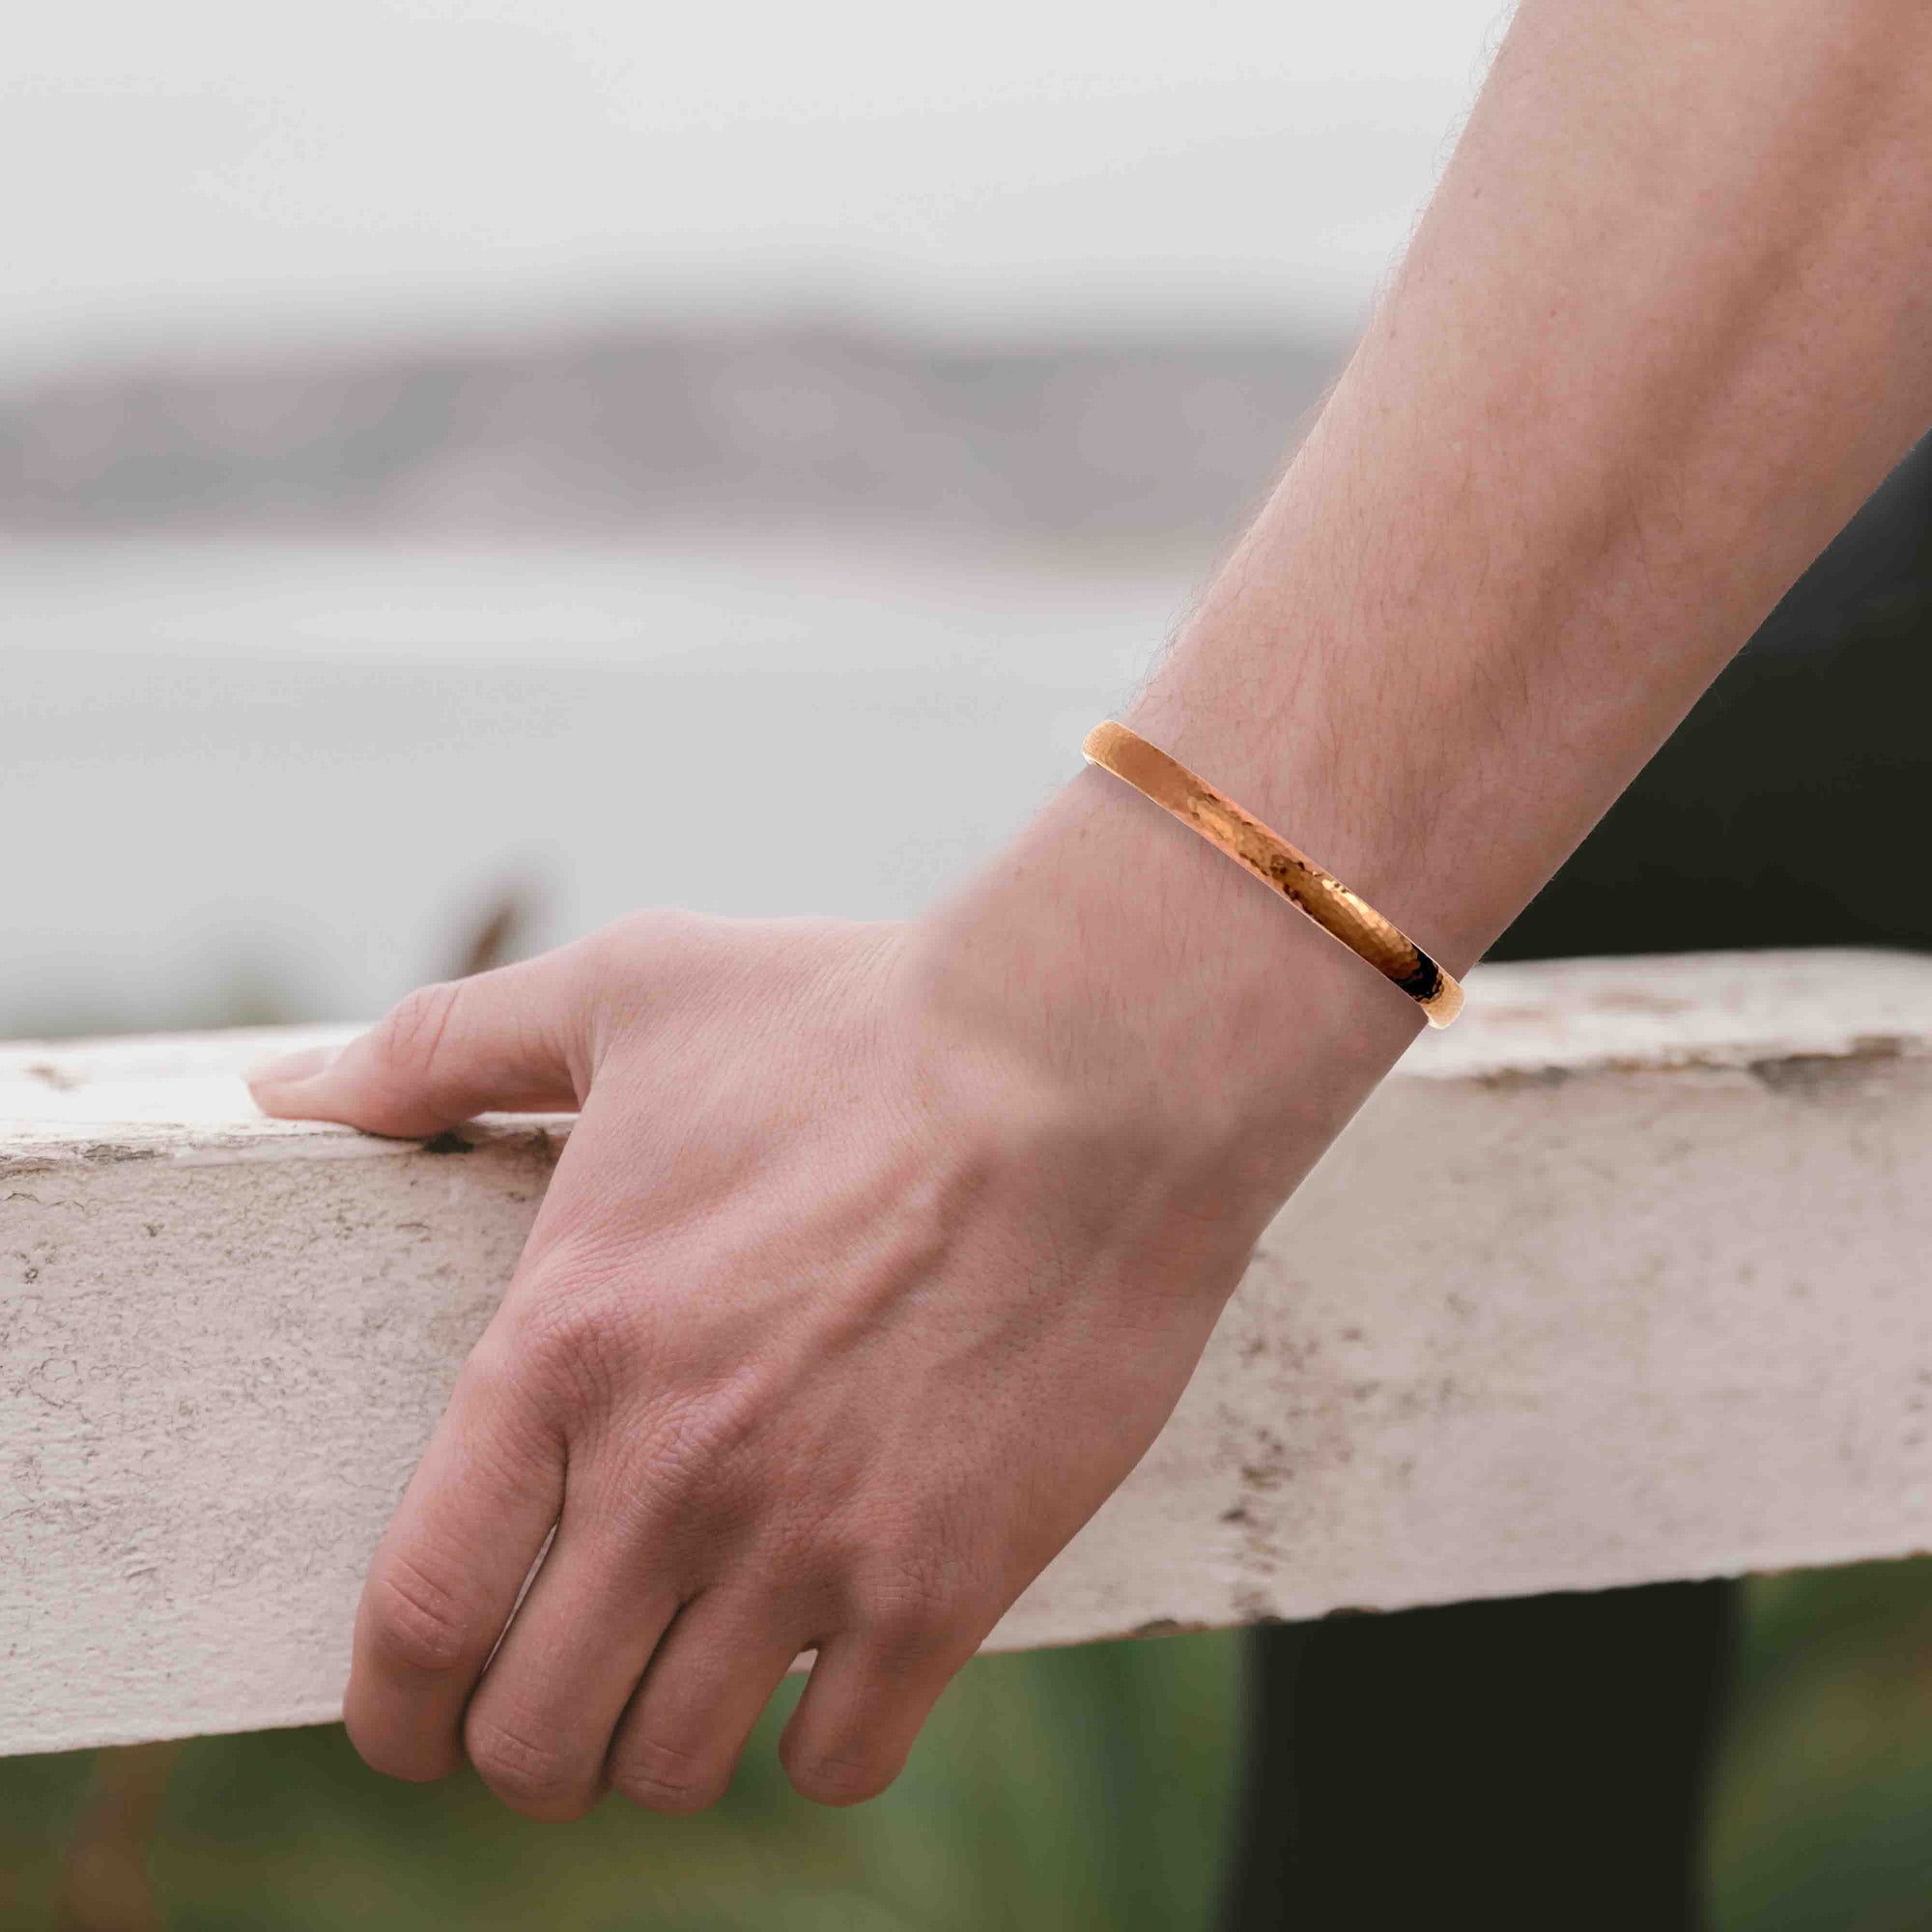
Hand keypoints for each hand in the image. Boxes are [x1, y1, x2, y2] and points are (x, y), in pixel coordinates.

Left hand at [246, 780, 1360, 1818]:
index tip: (410, 1729)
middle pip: (532, 1737)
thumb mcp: (632, 993)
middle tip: (572, 1692)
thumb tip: (291, 1090)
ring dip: (666, 1744)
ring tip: (698, 1673)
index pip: (417, 1612)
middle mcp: (669, 1471)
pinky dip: (819, 1742)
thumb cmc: (858, 1020)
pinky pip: (839, 1761)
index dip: (392, 1710)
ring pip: (674, 1765)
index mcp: (567, 1343)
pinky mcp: (945, 1579)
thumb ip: (446, 1049)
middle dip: (526, 1746)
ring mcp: (810, 1541)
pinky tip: (836, 1662)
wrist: (1091, 1068)